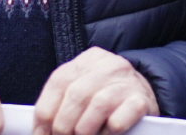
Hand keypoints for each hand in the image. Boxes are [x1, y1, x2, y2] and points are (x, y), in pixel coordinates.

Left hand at [33, 47, 158, 134]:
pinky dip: (107, 132)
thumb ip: (63, 103)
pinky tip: (106, 134)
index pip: (59, 80)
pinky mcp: (141, 101)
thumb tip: (40, 130)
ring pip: (97, 104)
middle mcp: (110, 64)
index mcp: (90, 58)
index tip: (40, 133)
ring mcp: (128, 81)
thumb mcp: (84, 92)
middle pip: (75, 94)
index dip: (46, 111)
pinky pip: (118, 119)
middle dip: (62, 125)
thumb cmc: (108, 100)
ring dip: (83, 130)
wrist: (145, 100)